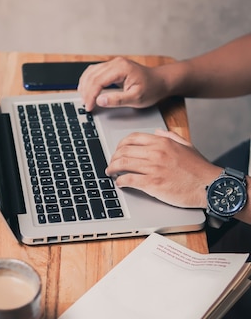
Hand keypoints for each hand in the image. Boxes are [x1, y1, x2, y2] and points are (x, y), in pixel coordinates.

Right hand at [78, 56, 167, 111]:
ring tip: (84, 99)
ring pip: (91, 72)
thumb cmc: (151, 89)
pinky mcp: (112, 67)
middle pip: (92, 76)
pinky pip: (95, 72)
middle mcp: (116, 63)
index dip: (91, 95)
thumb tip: (100, 100)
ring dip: (85, 86)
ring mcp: (113, 64)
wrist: (160, 81)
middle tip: (86, 106)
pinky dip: (88, 81)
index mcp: (121, 68)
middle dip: (86, 92)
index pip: (98, 81)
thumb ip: (117, 100)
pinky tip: (86, 90)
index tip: (89, 107)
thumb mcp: (136, 98)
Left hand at [105, 129, 221, 208]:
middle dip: (113, 157)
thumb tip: (158, 132)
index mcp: (162, 142)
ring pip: (123, 164)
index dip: (121, 145)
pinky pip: (129, 180)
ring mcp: (153, 168)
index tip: (118, 151)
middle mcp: (155, 153)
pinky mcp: (152, 184)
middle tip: (111, 163)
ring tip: (110, 173)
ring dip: (112, 168)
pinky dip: (120, 181)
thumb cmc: (199, 169)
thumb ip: (170, 136)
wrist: (208, 185)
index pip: (132, 138)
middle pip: (124, 151)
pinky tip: (120, 183)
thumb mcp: (186, 146)